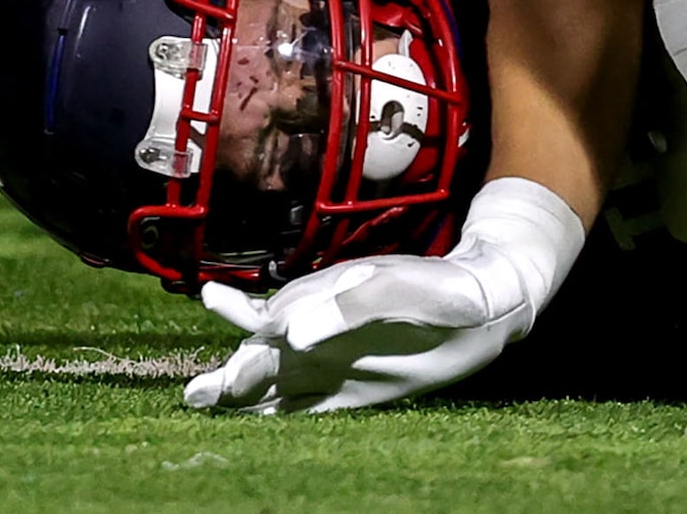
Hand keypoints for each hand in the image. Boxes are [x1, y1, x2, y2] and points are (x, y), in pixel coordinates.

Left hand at [182, 178, 584, 414]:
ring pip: (272, 360)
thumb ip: (352, 306)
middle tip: (196, 395)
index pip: (284, 392)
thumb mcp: (411, 292)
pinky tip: (223, 301)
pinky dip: (256, 313)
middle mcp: (336, 367)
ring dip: (234, 362)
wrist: (490, 294)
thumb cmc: (455, 301)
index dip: (249, 385)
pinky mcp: (343, 320)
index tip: (220, 385)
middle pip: (269, 385)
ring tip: (196, 375)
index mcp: (349, 378)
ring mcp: (336, 346)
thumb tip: (287, 328)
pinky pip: (290, 323)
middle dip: (230, 387)